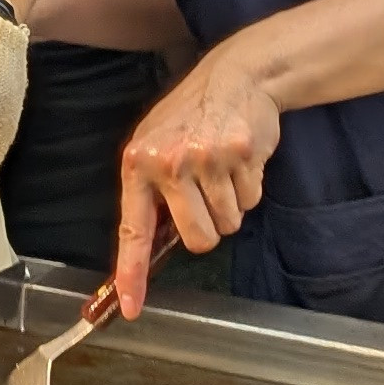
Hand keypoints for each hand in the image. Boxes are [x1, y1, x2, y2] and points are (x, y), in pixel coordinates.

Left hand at [112, 45, 282, 309]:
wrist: (234, 76)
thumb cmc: (191, 116)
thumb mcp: (155, 145)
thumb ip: (150, 193)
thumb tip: (150, 246)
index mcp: (138, 164)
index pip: (133, 230)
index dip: (132, 274)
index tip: (132, 308)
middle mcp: (170, 163)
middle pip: (199, 239)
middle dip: (208, 229)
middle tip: (207, 199)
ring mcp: (207, 159)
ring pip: (228, 223)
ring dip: (231, 205)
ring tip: (223, 169)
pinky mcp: (241, 155)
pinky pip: (251, 201)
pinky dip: (249, 188)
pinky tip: (239, 159)